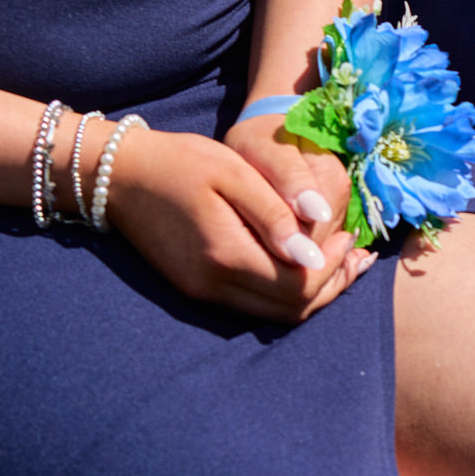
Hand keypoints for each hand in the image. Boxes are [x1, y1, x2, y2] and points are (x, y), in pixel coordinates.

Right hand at [104, 126, 372, 322]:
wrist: (118, 174)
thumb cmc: (182, 162)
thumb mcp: (235, 174)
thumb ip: (275, 215)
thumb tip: (314, 255)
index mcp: (225, 256)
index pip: (298, 286)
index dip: (334, 268)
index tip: (351, 235)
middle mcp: (212, 286)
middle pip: (290, 310)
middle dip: (331, 285)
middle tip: (356, 251)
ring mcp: (201, 291)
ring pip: (273, 313)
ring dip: (311, 292)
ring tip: (339, 258)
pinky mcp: (195, 287)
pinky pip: (252, 303)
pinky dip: (283, 289)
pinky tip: (301, 261)